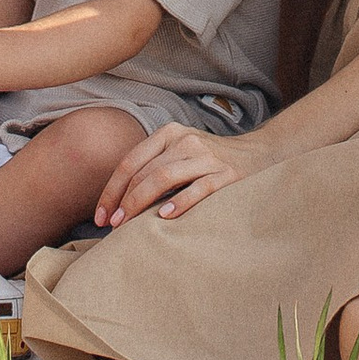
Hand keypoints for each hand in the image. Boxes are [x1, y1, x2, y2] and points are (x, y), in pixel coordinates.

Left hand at [95, 121, 264, 227]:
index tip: (101, 215)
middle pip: (144, 172)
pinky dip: (179, 202)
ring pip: (164, 177)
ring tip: (127, 225)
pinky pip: (198, 189)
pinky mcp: (225, 175)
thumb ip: (152, 168)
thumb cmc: (207, 162)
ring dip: (140, 202)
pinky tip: (165, 217)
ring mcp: (206, 157)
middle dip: (123, 201)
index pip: (130, 162)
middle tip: (111, 226)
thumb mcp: (178, 154)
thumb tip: (116, 203)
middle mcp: (184, 140)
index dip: (111, 190)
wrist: (257, 154)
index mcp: (168, 133)